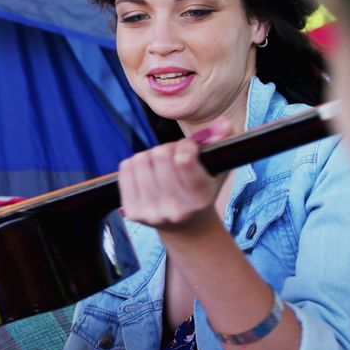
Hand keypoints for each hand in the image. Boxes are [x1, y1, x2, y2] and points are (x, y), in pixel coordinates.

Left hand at [118, 117, 232, 231]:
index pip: (184, 160)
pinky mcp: (132, 212)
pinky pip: (125, 169)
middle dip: (167, 149)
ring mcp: (152, 213)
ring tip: (160, 165)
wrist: (186, 226)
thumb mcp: (218, 168)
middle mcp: (176, 210)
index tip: (190, 149)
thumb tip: (224, 123)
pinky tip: (146, 172)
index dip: (185, 146)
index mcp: (200, 199)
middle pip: (160, 155)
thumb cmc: (202, 190)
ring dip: (150, 156)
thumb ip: (223, 142)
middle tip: (173, 157)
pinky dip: (134, 164)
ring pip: (140, 160)